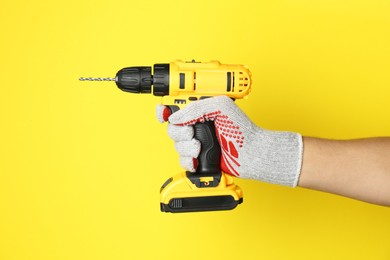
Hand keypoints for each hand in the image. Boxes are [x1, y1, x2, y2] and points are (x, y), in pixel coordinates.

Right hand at [156, 96, 302, 186]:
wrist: (251, 154)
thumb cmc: (242, 130)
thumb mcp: (221, 106)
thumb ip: (196, 108)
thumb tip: (175, 117)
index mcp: (200, 110)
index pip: (175, 107)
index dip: (165, 110)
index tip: (163, 114)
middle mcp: (197, 125)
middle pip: (172, 128)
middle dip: (180, 132)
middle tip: (193, 133)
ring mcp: (197, 142)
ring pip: (177, 145)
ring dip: (187, 147)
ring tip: (200, 147)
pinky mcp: (199, 158)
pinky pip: (183, 160)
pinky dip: (189, 160)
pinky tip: (198, 158)